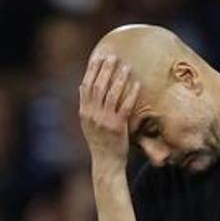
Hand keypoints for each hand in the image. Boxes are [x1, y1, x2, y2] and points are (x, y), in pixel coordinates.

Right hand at [78, 54, 139, 169]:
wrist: (106, 163)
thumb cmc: (99, 141)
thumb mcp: (87, 123)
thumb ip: (85, 105)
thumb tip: (81, 86)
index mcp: (84, 112)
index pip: (86, 86)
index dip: (92, 71)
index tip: (99, 58)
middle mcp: (92, 115)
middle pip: (98, 87)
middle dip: (105, 70)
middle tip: (113, 57)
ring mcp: (104, 121)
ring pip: (111, 94)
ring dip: (119, 78)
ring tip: (126, 67)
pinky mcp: (117, 127)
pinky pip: (125, 106)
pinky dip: (131, 94)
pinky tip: (137, 84)